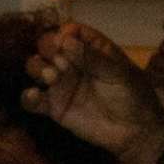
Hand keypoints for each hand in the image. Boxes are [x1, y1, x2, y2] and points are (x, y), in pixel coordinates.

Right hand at [23, 20, 163, 160]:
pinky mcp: (53, 107)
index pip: (69, 31)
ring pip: (35, 67)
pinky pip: (32, 99)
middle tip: (59, 62)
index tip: (65, 41)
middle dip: (48, 49)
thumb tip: (66, 41)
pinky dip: (28, 97)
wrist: (135, 132)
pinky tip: (35, 96)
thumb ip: (93, 58)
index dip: (64, 33)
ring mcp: (61, 84)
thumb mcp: (119, 73)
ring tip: (52, 77)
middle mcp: (72, 62)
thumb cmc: (133, 96)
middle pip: (47, 46)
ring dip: (38, 68)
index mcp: (91, 48)